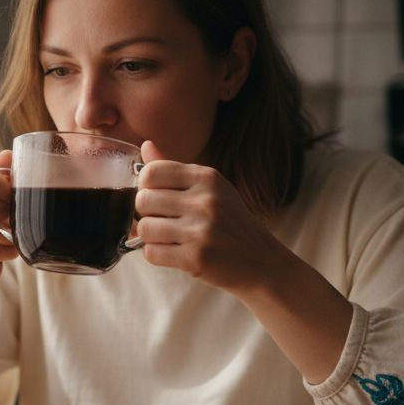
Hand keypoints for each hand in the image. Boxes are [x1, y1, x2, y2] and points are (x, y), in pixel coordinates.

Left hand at [134, 140, 287, 292]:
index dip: (145, 186)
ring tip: (167, 238)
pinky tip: (172, 252)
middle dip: (145, 213)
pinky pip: (151, 253)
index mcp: (207, 177)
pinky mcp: (196, 258)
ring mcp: (201, 230)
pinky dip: (156, 254)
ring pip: (144, 228)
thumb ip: (174, 169)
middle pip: (142, 200)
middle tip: (161, 220)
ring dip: (149, 237)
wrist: (261, 260)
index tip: (155, 197)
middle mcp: (205, 201)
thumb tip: (145, 144)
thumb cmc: (230, 221)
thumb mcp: (210, 188)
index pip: (151, 172)